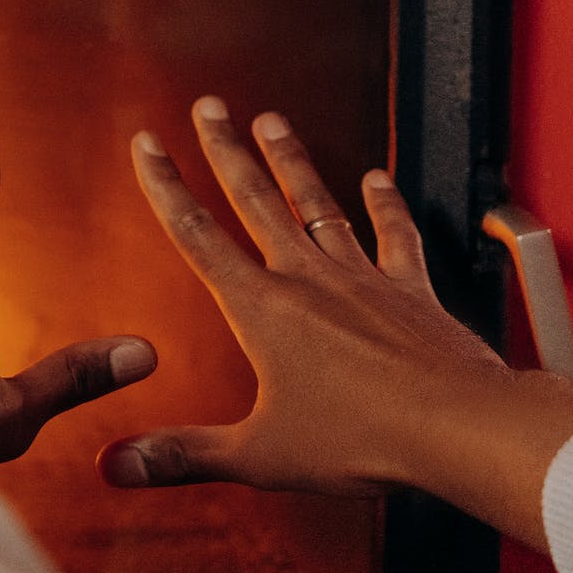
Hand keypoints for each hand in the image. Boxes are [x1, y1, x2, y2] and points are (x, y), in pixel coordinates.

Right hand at [101, 97, 572, 537]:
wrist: (457, 427)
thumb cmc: (361, 441)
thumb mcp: (257, 455)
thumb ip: (183, 455)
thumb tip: (115, 465)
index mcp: (261, 310)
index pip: (196, 234)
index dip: (165, 185)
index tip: (147, 143)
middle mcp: (307, 279)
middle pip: (254, 199)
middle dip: (224, 150)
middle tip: (208, 106)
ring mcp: (361, 278)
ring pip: (316, 203)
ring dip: (291, 161)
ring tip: (271, 121)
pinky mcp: (409, 290)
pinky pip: (393, 235)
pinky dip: (385, 204)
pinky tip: (377, 178)